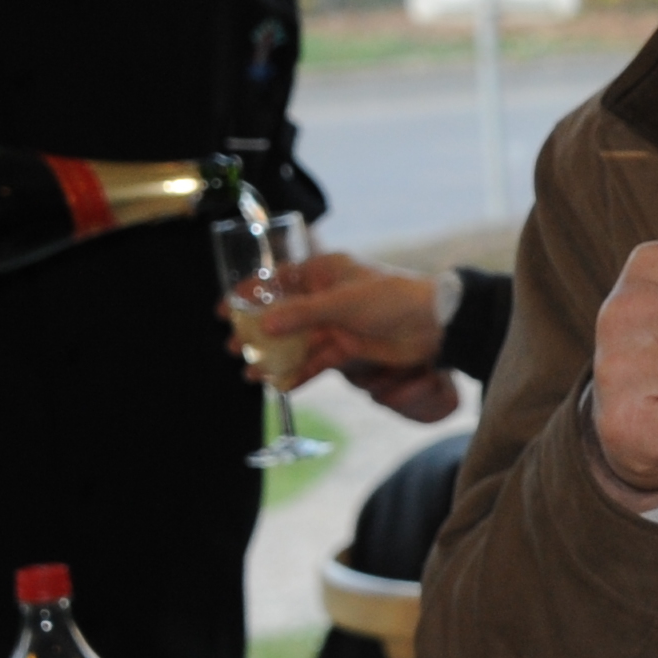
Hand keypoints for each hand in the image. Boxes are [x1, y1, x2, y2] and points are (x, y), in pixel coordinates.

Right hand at [248, 253, 461, 424]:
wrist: (433, 324)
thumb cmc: (391, 298)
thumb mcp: (342, 301)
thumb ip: (302, 313)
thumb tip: (265, 323)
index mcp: (324, 271)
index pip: (277, 280)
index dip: (249, 294)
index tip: (224, 310)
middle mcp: (326, 296)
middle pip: (282, 315)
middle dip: (257, 333)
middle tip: (233, 349)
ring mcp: (335, 323)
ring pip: (296, 341)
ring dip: (275, 358)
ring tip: (250, 375)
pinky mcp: (347, 347)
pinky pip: (316, 361)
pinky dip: (299, 373)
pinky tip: (280, 386)